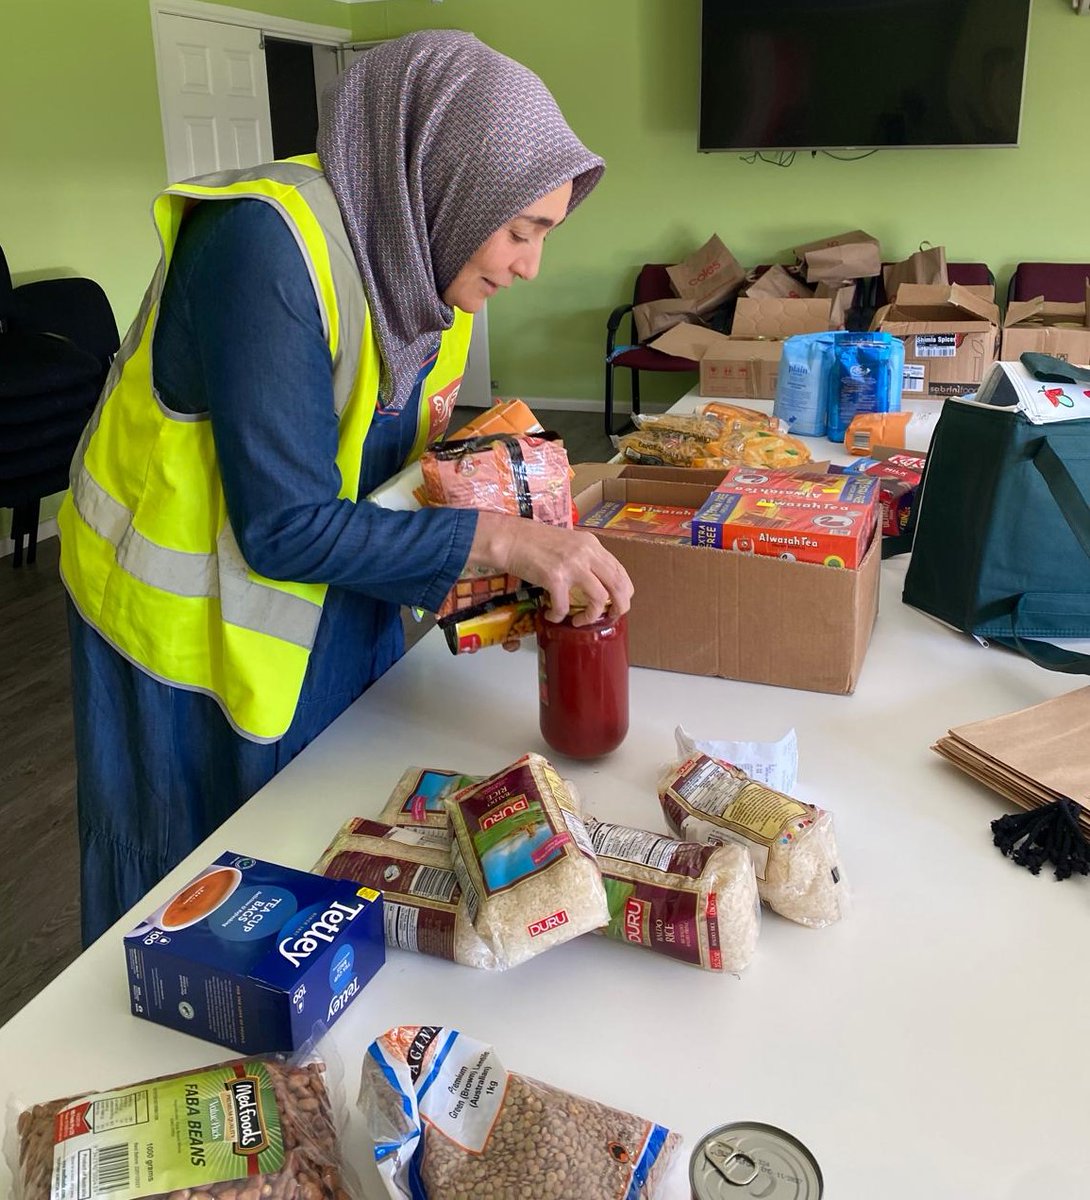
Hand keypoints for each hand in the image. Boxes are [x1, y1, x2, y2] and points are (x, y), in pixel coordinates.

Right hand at [468, 513, 632, 625]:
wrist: (508, 538)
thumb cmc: (532, 541)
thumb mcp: (567, 543)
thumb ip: (583, 557)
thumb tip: (593, 580)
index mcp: (591, 544)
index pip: (620, 570)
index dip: (623, 591)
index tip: (617, 603)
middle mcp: (586, 553)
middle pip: (618, 585)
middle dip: (619, 607)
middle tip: (610, 617)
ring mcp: (572, 565)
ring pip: (600, 598)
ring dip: (592, 615)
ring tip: (580, 620)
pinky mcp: (554, 577)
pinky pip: (564, 606)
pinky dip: (559, 616)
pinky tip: (552, 615)